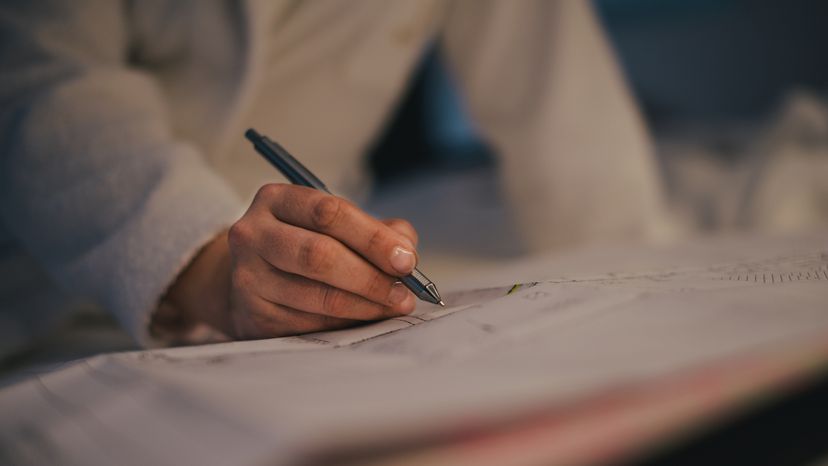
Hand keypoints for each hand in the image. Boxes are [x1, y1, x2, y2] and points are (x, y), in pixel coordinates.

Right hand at [158, 184, 418, 340]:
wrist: (251, 280)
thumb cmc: (304, 245)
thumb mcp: (333, 225)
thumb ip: (375, 230)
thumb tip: (407, 249)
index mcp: (276, 200)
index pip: (328, 213)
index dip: (373, 238)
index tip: (407, 259)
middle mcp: (253, 234)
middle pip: (319, 255)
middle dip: (371, 277)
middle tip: (405, 293)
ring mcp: (248, 277)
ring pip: (316, 295)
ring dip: (365, 305)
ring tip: (393, 307)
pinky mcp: (253, 315)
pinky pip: (309, 324)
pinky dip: (345, 323)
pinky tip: (365, 319)